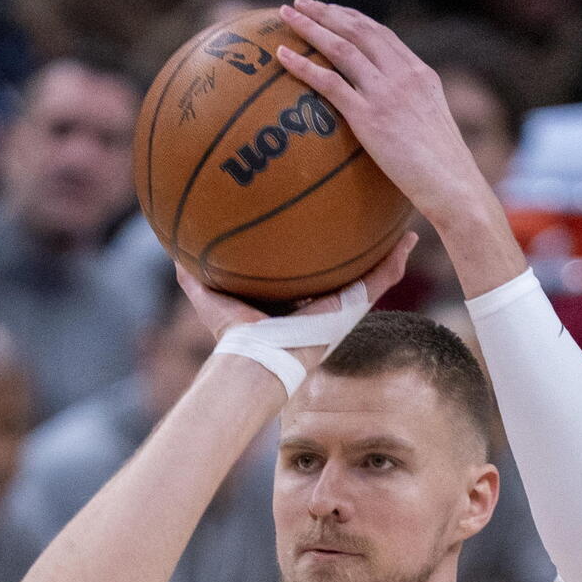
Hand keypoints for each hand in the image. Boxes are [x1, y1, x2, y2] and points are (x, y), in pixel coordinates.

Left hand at [176, 231, 416, 372]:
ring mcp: (339, 309)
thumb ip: (193, 274)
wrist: (257, 360)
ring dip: (390, 253)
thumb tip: (171, 250)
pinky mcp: (350, 311)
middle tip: (374, 221)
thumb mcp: (209, 296)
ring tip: (405, 226)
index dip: (317, 255)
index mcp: (292, 303)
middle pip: (345, 273)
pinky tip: (409, 238)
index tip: (325, 230)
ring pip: (371, 277)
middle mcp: (320, 306)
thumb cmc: (232, 337)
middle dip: (360, 251)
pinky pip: (378, 283)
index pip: (308, 275)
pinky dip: (395, 262)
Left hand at [276, 0, 475, 228]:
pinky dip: (303, 65)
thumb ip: (412, 109)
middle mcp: (403, 75)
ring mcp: (386, 94)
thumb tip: (394, 117)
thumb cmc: (443, 169)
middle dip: (326, 12)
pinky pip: (330, 83)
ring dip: (310, 27)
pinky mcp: (370, 118)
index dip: (352, 19)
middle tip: (299, 4)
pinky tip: (282, 56)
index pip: (381, 34)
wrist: (451, 184)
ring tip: (285, 16)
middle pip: (358, 31)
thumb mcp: (433, 126)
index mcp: (420, 73)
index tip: (330, 11)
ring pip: (341, 48)